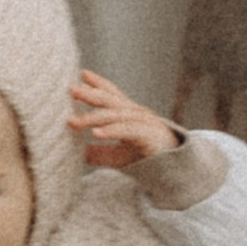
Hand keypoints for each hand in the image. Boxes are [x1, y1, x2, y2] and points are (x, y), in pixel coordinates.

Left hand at [68, 69, 182, 170]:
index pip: (113, 94)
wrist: (175, 171)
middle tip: (71, 90)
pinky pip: (128, 131)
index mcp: (129, 114)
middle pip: (111, 100)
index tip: (83, 74)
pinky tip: (96, 134)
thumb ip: (98, 152)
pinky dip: (111, 131)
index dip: (98, 83)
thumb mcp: (117, 155)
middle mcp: (136, 114)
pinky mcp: (149, 136)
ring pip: (116, 115)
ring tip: (73, 122)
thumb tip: (74, 152)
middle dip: (91, 94)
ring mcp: (144, 123)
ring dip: (93, 117)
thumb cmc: (146, 159)